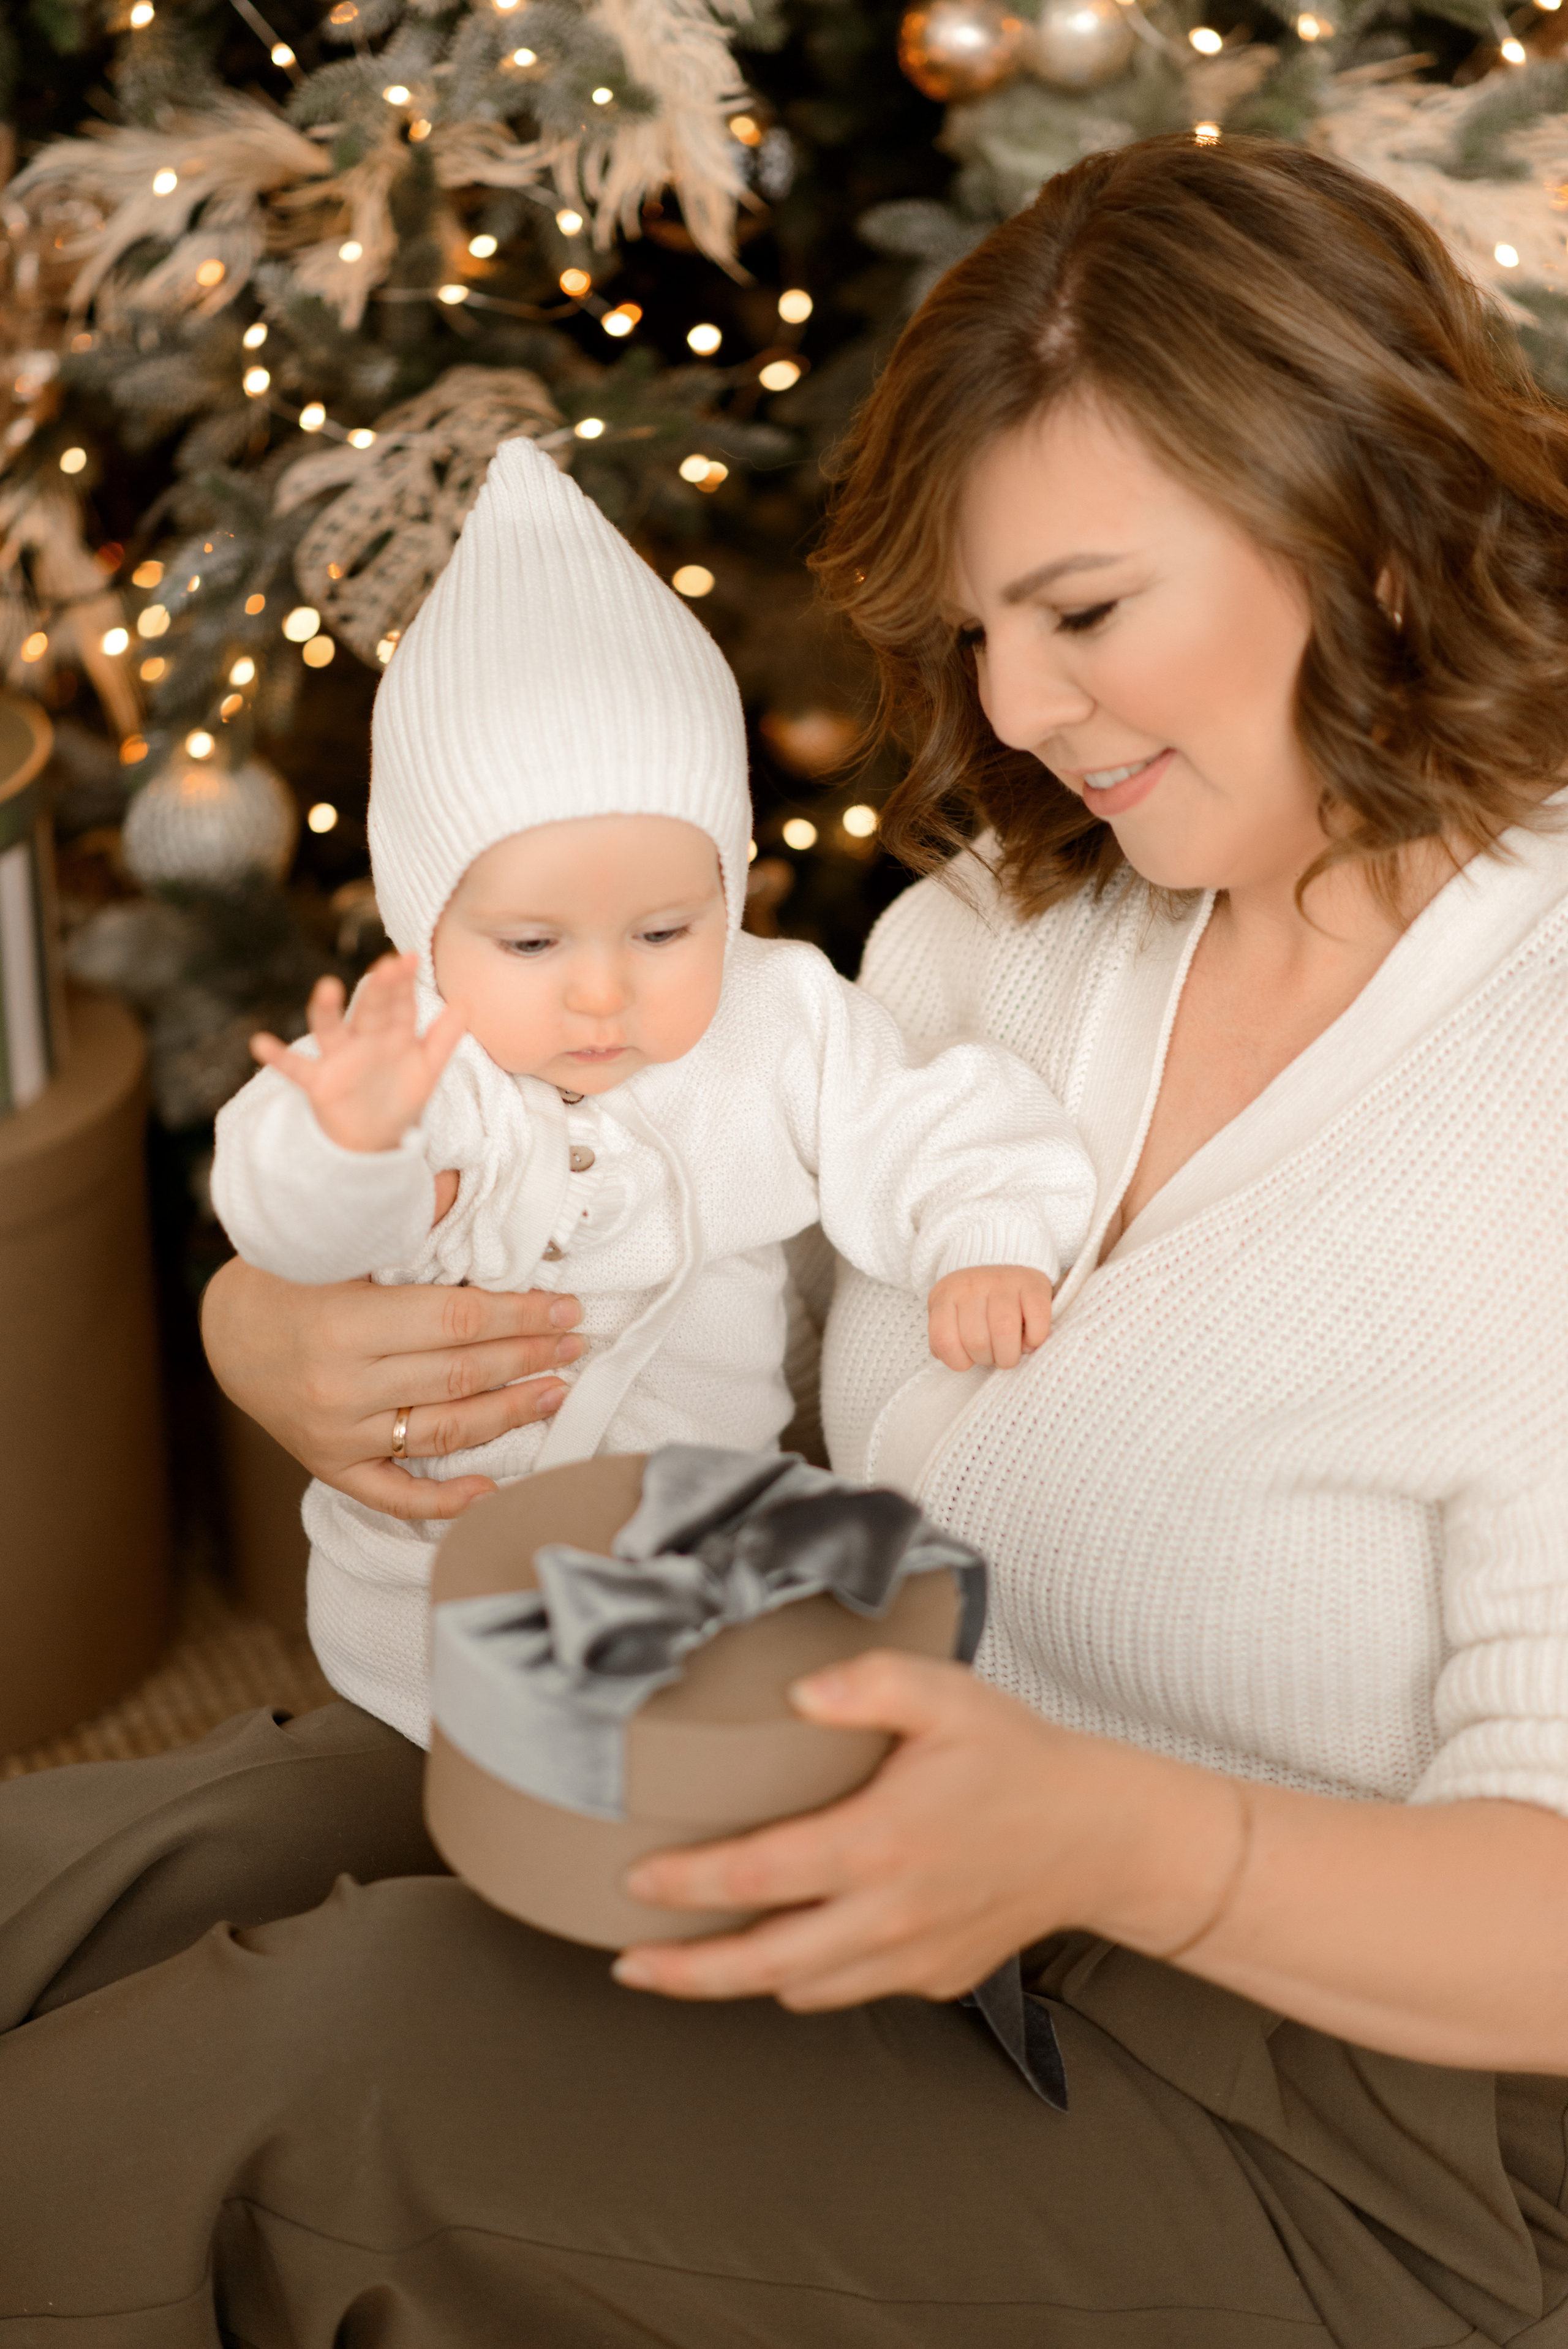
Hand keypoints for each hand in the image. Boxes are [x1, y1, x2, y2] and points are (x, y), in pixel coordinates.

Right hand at [200, 1259, 584, 1519]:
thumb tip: (462, 1179)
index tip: (563, 1307)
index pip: (455, 1321)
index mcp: (344, 1324)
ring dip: (510, 1414)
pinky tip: (492, 1489)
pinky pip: (395, 1494)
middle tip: (573, 1344)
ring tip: (555, 1391)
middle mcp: (341, 1388)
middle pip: (459, 1376)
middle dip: (527, 1358)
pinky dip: (445, 1499)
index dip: (518, 1315)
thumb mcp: (337, 1242)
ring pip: (443, 1431)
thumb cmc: (289, 1280)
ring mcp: (337, 1436)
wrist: (226, 1336)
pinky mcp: (332, 1468)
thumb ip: (403, 1221)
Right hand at [250, 953, 467, 1153]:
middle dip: (378, 990)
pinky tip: (260, 1043)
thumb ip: (445, 1036)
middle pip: (370, 1010)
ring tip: (328, 988)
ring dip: (327, 1009)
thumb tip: (466, 1002)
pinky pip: (296, 1068)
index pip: (400, 1003)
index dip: (404, 982)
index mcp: (392, 1033)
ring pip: (331, 1029)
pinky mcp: (319, 1081)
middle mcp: (364, 1039)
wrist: (376, 1138)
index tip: (409, 958)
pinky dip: (278, 1057)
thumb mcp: (428, 1068)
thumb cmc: (400, 1096)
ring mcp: (339, 1058)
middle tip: (387, 967)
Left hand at [612, 1654, 1236, 2009]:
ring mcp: (910, 1957)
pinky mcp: (931, 1979)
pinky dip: (804, 1978)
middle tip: (625, 1963)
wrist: (1102, 1836)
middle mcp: (888, 1915)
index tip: (633, 1883)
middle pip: (762, 1964)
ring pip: (801, 1989)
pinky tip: (778, 1951)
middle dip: (685, 1971)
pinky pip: (848, 1989)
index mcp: (881, 1843)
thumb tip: (796, 1691)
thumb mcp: (946, 1694)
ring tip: (681, 1964)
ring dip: (739, 1981)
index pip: (759, 1874)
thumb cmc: (1019, 1758)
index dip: (687, 1883)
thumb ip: (867, 1682)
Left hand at [927, 1263, 1052, 1369]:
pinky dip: (1034, 1339)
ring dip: (1009, 1355)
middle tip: (994, 1355)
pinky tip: (1030, 1340)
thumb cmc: (974, 1300)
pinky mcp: (1033, 1284)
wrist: (1004, 1258)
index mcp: (946, 1295)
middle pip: (976, 1342)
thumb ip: (945, 1337)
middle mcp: (972, 1285)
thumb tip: (952, 1360)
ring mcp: (1003, 1282)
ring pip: (1004, 1332)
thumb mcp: (949, 1313)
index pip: (944, 1341)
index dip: (959, 1361)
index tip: (969, 1359)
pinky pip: (1036, 1321)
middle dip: (987, 1360)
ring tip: (1011, 1353)